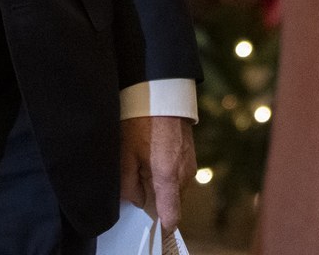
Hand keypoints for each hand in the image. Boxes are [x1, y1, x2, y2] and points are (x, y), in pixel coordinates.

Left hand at [120, 115, 195, 231]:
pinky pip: (179, 176)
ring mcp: (191, 164)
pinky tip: (154, 157)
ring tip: (145, 164)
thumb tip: (137, 200)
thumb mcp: (126, 156)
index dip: (161, 223)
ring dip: (161, 185)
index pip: (171, 215)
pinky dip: (167, 174)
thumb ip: (129, 187)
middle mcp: (184, 174)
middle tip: (138, 179)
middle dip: (156, 199)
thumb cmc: (141, 123)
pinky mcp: (192, 156)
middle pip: (171, 202)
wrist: (162, 95)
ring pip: (175, 189)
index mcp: (168, 177)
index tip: (151, 222)